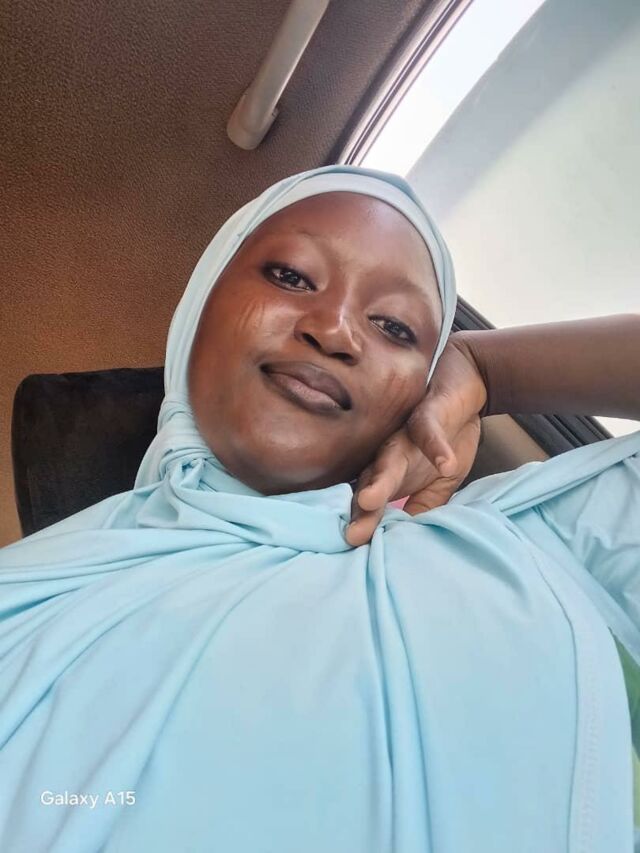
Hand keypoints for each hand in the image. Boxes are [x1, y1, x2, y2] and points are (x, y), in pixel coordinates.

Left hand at [345, 333, 487, 546]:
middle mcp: (389, 455)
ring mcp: (405, 434)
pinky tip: (444, 464)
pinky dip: (437, 447)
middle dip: (360, 509)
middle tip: (351, 535)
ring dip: (381, 479)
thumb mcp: (439, 480)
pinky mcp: (428, 414)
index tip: (354, 550)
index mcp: (389, 474)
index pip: (370, 503)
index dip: (363, 525)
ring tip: (371, 500)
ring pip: (388, 457)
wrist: (464, 385)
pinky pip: (429, 431)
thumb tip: (409, 539)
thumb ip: (424, 506)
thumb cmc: (446, 434)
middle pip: (370, 483)